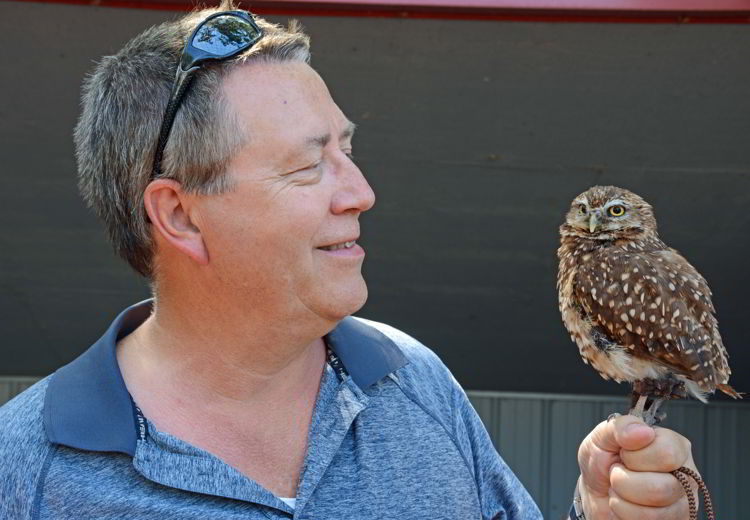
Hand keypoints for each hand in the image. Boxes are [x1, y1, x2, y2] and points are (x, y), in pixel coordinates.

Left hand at [576, 414, 697, 519]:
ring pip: (653, 513)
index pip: (667, 454)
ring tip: (619, 489)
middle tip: (617, 473)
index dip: (634, 456)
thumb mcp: (603, 436)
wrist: (594, 491)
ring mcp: (682, 504)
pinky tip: (625, 504)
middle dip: (623, 481)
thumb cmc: (603, 461)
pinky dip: (623, 515)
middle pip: (661, 488)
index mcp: (675, 446)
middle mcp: (686, 476)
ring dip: (621, 500)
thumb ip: (621, 427)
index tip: (623, 453)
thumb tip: (643, 432)